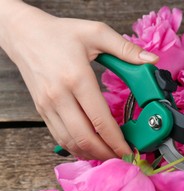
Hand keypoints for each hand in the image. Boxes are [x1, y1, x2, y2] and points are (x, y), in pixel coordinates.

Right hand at [1, 3, 157, 159]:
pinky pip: (59, 137)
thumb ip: (126, 49)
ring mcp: (48, 105)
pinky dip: (76, 147)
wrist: (25, 34)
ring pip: (70, 142)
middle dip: (106, 153)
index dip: (116, 140)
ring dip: (91, 154)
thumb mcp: (96, 32)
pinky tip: (90, 148)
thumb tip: (151, 61)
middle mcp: (59, 96)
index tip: (129, 150)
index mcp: (76, 78)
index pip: (100, 119)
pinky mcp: (42, 110)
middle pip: (84, 137)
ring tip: (109, 156)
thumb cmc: (60, 33)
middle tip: (123, 158)